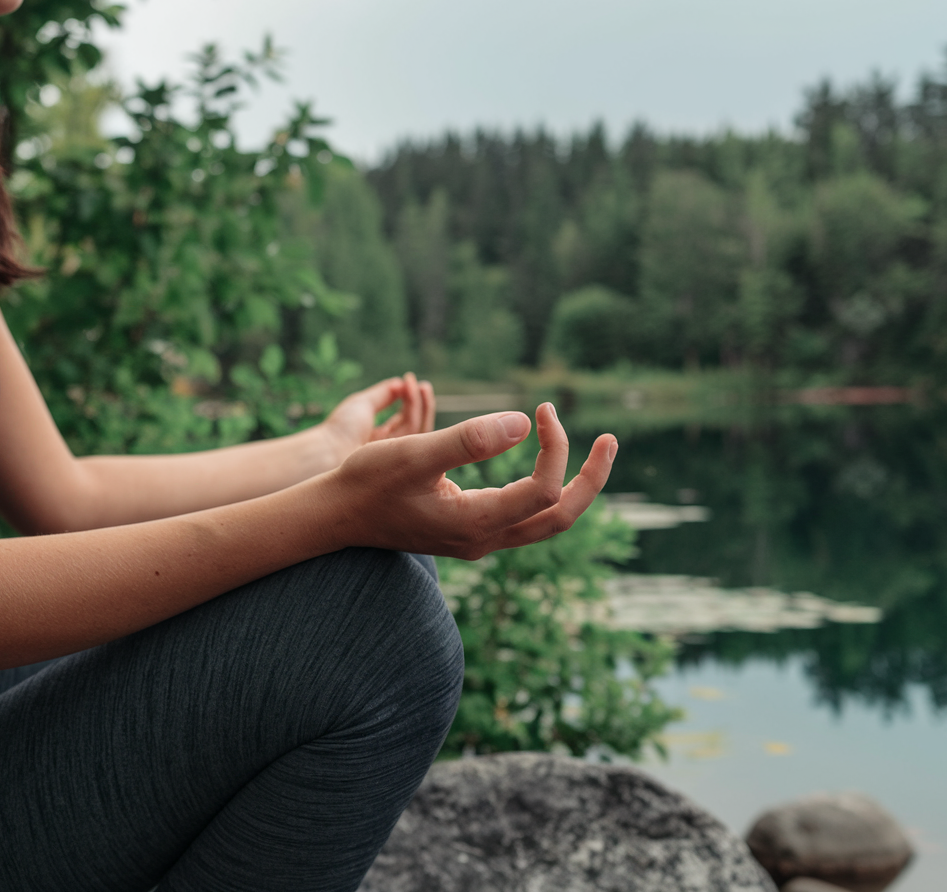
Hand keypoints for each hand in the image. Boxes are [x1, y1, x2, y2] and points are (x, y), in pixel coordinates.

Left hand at [320, 373, 435, 463]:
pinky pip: (417, 435)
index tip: (410, 381)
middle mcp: (386, 447)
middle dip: (420, 405)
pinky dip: (419, 415)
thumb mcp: (362, 404)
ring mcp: (395, 454)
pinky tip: (417, 399)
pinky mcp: (402, 457)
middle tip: (425, 385)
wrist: (329, 451)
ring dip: (422, 407)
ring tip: (423, 387)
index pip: (400, 420)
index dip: (408, 401)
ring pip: (418, 430)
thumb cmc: (341, 427)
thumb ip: (383, 394)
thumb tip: (401, 383)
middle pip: (413, 425)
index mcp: (375, 437)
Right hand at [326, 402, 616, 559]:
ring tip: (594, 450)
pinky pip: (526, 516)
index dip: (554, 447)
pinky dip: (546, 489)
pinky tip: (545, 462)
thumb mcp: (414, 453)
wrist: (336, 515)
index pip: (542, 489)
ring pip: (546, 521)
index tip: (542, 408)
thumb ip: (469, 440)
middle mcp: (485, 539)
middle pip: (561, 517)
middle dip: (591, 478)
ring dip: (573, 486)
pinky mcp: (470, 530)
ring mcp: (479, 539)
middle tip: (611, 439)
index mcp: (477, 523)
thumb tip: (525, 422)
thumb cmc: (367, 481)